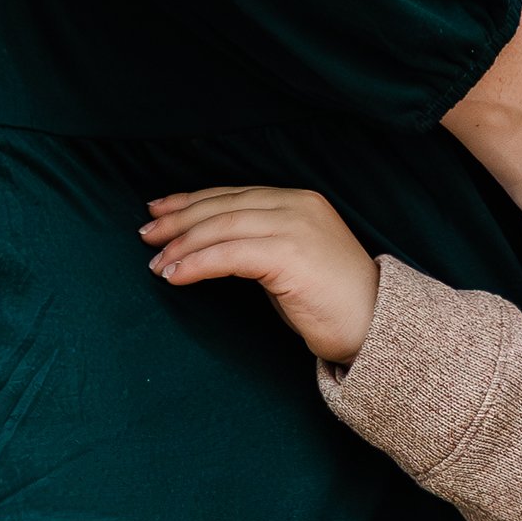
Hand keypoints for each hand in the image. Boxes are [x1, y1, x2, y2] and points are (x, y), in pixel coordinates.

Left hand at [141, 184, 379, 363]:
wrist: (375, 326)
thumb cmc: (331, 302)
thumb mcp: (291, 261)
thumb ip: (259, 244)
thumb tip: (210, 246)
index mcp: (299, 200)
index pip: (234, 194)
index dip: (192, 200)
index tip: (159, 210)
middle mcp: (296, 204)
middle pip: (223, 206)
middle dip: (179, 220)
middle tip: (146, 235)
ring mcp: (295, 226)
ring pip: (222, 226)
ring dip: (182, 245)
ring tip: (156, 264)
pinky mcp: (289, 254)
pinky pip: (229, 254)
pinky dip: (196, 263)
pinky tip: (174, 275)